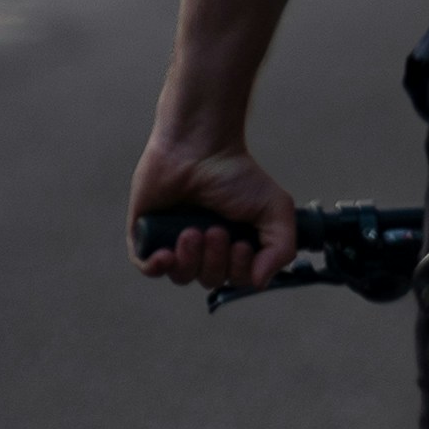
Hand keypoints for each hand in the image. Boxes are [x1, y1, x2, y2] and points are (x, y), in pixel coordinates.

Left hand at [129, 135, 298, 287]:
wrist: (199, 147)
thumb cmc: (237, 174)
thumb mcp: (275, 209)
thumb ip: (281, 249)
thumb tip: (259, 282)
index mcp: (233, 246)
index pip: (235, 279)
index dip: (238, 271)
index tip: (240, 244)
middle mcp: (204, 248)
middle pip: (209, 279)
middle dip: (214, 261)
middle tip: (216, 231)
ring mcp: (173, 242)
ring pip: (180, 276)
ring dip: (189, 261)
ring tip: (192, 232)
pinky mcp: (148, 233)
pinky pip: (147, 268)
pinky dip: (156, 268)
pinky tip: (165, 256)